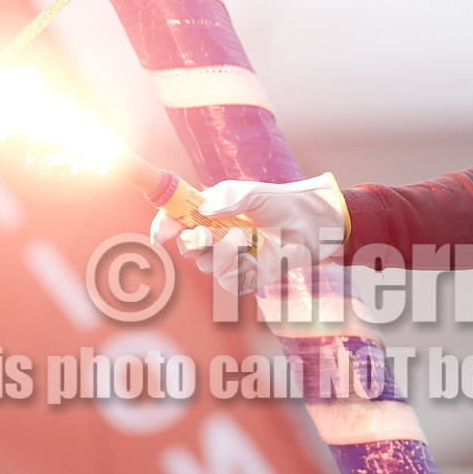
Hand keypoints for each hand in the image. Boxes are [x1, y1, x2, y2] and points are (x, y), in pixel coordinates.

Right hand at [150, 173, 348, 294]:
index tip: (163, 232)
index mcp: (208, 213)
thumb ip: (231, 198)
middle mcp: (214, 238)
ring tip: (245, 239)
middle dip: (194, 243)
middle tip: (207, 235)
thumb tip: (206, 210)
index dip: (164, 226)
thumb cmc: (278, 203)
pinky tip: (256, 256)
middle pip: (188, 249)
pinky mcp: (245, 276)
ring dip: (224, 253)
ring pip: (209, 266)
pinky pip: (231, 281)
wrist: (309, 223)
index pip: (175, 221)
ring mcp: (228, 259)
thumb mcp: (253, 192)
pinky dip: (241, 269)